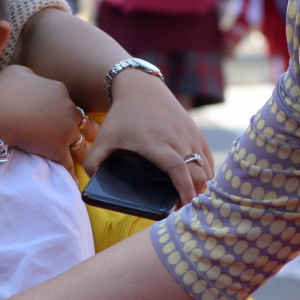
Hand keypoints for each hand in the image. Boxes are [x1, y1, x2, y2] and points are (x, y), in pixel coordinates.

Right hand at [0, 64, 81, 168]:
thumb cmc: (2, 93)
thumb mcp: (16, 73)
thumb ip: (31, 76)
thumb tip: (32, 80)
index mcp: (58, 90)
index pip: (64, 101)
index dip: (60, 109)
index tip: (56, 117)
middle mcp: (67, 108)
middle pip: (77, 120)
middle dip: (75, 128)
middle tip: (80, 136)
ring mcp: (65, 130)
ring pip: (79, 142)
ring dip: (81, 151)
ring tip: (85, 161)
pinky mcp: (59, 150)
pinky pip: (68, 164)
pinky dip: (71, 174)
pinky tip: (73, 182)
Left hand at [88, 67, 214, 203]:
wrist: (142, 88)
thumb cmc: (122, 116)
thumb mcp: (104, 138)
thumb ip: (94, 162)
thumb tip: (91, 187)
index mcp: (155, 142)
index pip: (177, 168)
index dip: (184, 188)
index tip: (185, 205)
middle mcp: (177, 138)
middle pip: (196, 172)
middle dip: (196, 194)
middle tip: (186, 211)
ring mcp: (190, 135)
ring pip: (205, 166)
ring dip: (202, 186)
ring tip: (193, 201)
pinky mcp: (196, 132)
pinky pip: (208, 158)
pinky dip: (207, 174)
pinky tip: (199, 186)